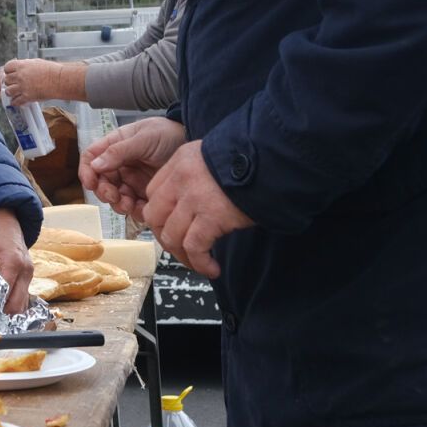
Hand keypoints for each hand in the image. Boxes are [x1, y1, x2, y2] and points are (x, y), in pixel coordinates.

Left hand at [0, 57, 77, 105]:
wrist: (59, 80)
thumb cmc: (51, 70)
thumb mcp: (35, 62)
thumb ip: (25, 65)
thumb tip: (19, 67)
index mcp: (22, 65)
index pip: (6, 68)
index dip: (8, 71)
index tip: (10, 73)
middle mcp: (20, 76)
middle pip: (6, 80)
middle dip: (9, 82)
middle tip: (14, 84)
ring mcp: (23, 87)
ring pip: (8, 91)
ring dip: (11, 92)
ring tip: (15, 92)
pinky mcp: (27, 97)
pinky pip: (15, 101)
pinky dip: (15, 102)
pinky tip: (17, 100)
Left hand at [0, 209, 33, 311]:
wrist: (3, 217)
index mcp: (13, 263)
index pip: (4, 293)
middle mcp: (26, 271)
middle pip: (17, 304)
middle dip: (0, 311)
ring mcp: (29, 273)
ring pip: (22, 303)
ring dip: (7, 308)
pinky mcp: (28, 275)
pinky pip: (23, 296)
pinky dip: (12, 301)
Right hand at [80, 116, 187, 219]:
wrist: (196, 145)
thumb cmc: (168, 133)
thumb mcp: (144, 138)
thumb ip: (119, 151)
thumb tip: (96, 165)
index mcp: (114, 146)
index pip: (91, 158)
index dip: (87, 171)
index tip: (91, 184)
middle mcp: (119, 165)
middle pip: (101, 182)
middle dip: (105, 192)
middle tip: (115, 196)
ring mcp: (132, 180)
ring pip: (115, 197)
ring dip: (118, 204)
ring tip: (129, 205)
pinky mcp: (145, 194)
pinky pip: (134, 207)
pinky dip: (136, 211)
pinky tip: (144, 209)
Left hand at [141, 141, 253, 278]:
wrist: (273, 161)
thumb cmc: (252, 161)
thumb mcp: (213, 158)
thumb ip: (196, 175)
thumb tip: (190, 201)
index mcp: (179, 162)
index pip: (153, 193)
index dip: (159, 214)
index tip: (169, 227)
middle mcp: (181, 179)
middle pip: (155, 216)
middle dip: (165, 237)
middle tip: (181, 248)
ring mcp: (193, 198)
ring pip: (171, 236)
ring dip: (182, 256)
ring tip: (199, 262)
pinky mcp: (211, 217)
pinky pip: (195, 248)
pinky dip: (200, 263)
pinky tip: (212, 268)